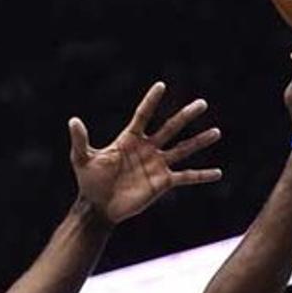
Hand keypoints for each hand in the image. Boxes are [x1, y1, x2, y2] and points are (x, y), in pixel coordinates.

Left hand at [70, 82, 222, 224]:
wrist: (98, 207)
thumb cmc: (89, 181)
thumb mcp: (82, 159)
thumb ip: (81, 140)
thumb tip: (73, 120)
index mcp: (129, 139)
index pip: (143, 115)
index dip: (151, 101)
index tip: (161, 85)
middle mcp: (147, 149)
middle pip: (170, 128)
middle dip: (186, 116)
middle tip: (202, 103)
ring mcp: (157, 165)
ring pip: (183, 149)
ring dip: (200, 141)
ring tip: (216, 132)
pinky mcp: (163, 183)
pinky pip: (186, 177)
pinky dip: (202, 176)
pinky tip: (218, 173)